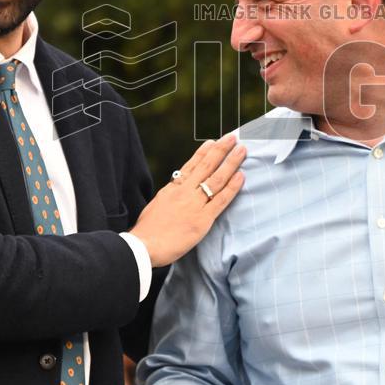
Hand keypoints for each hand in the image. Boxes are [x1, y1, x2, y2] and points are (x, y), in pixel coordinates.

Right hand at [130, 134, 245, 266]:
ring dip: (231, 163)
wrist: (143, 246)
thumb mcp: (156, 206)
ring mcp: (194, 204)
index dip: (203, 152)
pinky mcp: (203, 220)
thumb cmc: (146, 231)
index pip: (191, 166)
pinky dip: (232, 187)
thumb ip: (169, 197)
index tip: (212, 141)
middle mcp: (184, 192)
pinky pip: (221, 200)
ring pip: (216, 178)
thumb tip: (175, 191)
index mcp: (172, 189)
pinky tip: (241, 176)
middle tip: (232, 137)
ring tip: (242, 150)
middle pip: (206, 166)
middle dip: (220, 150)